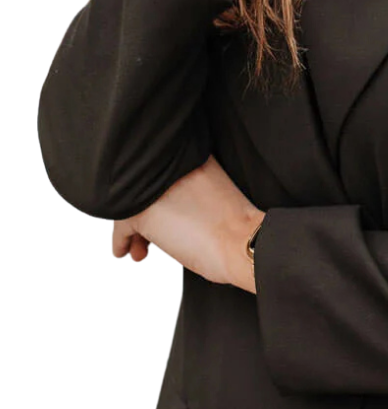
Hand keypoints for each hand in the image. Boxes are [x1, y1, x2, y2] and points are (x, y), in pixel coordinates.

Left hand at [110, 155, 261, 292]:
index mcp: (192, 158)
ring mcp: (154, 188)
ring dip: (132, 230)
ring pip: (129, 205)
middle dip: (141, 215)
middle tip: (146, 237)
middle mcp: (169, 167)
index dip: (155, 197)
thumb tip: (169, 209)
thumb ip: (190, 191)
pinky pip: (121, 226)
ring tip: (139, 249)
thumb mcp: (215, 193)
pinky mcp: (142, 212)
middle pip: (142, 189)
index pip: (160, 175)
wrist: (244, 243)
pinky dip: (120, 241)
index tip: (159, 214)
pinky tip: (123, 251)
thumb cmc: (239, 227)